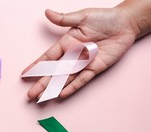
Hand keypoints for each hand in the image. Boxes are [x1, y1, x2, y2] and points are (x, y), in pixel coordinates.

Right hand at [23, 8, 138, 99]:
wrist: (126, 24)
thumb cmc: (105, 18)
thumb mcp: (83, 16)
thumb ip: (64, 19)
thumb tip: (47, 12)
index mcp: (67, 42)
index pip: (48, 57)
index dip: (37, 66)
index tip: (25, 74)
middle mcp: (73, 55)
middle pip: (53, 72)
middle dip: (41, 83)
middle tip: (30, 94)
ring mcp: (83, 63)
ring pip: (65, 79)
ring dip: (53, 89)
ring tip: (41, 98)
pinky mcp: (95, 68)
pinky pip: (82, 80)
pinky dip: (72, 87)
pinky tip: (62, 94)